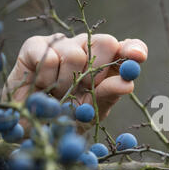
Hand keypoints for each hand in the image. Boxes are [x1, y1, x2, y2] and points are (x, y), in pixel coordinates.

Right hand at [2, 33, 147, 132]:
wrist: (31, 127)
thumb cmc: (66, 117)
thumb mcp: (92, 111)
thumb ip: (109, 96)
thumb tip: (128, 83)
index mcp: (108, 65)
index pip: (129, 47)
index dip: (134, 49)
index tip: (137, 57)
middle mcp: (88, 49)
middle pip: (106, 42)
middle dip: (97, 72)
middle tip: (84, 90)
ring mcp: (62, 44)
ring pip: (75, 53)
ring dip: (67, 83)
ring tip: (59, 94)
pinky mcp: (36, 45)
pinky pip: (49, 57)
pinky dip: (46, 79)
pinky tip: (41, 86)